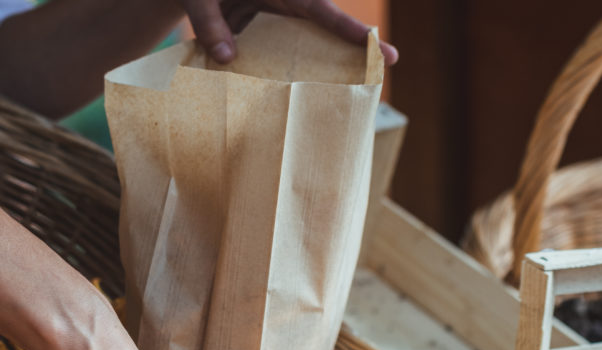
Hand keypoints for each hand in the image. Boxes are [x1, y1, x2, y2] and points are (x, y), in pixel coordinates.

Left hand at [177, 0, 398, 64]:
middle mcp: (285, 1)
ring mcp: (279, 15)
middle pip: (326, 22)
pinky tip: (315, 88)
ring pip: (313, 37)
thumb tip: (228, 59)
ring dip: (336, 56)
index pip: (317, 7)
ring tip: (364, 79)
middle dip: (357, 41)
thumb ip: (210, 25)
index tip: (372, 41)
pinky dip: (304, 65)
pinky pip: (292, 47)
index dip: (345, 26)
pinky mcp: (268, 27)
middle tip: (391, 59)